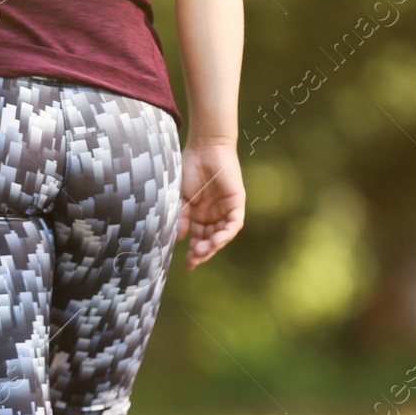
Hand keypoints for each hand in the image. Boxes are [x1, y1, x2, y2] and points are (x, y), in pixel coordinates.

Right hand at [176, 142, 244, 267]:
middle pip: (210, 240)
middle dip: (203, 253)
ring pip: (223, 235)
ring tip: (203, 251)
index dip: (193, 253)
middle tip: (193, 261)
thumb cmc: (190, 169)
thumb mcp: (182, 198)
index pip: (198, 239)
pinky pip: (235, 223)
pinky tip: (217, 240)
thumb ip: (181, 218)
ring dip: (214, 245)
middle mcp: (214, 215)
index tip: (186, 266)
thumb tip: (178, 240)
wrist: (204, 148)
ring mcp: (226, 209)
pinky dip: (227, 233)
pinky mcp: (236, 202)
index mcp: (200, 215)